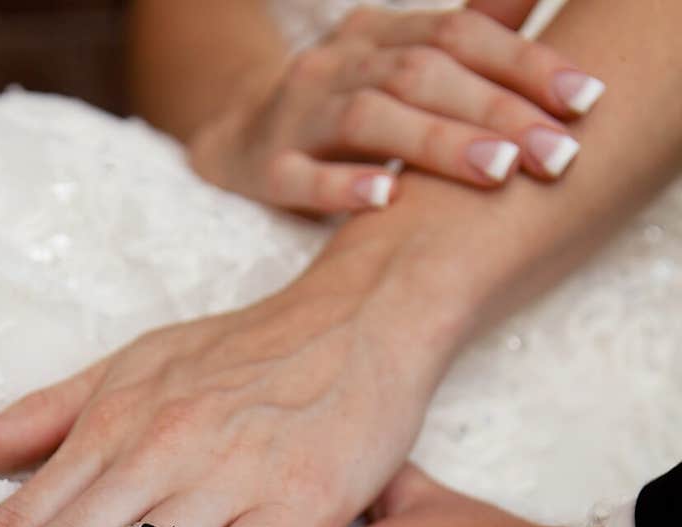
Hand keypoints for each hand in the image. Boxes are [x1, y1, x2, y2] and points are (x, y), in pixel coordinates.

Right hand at [189, 5, 602, 214]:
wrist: (233, 136)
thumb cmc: (339, 105)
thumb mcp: (398, 60)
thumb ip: (464, 35)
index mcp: (381, 34)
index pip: (460, 35)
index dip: (524, 64)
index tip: (584, 101)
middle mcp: (342, 63)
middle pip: (425, 75)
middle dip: (498, 113)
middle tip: (558, 153)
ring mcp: (300, 116)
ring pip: (371, 120)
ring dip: (439, 144)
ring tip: (499, 172)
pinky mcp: (267, 170)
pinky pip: (301, 177)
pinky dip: (343, 187)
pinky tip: (385, 199)